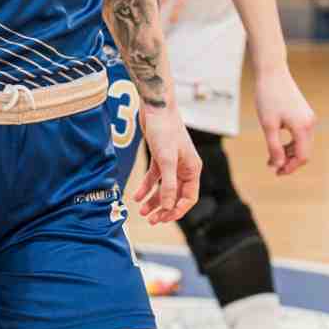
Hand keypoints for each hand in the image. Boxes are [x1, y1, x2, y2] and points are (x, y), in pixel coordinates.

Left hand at [130, 104, 200, 223]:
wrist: (155, 108)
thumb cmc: (165, 130)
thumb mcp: (166, 160)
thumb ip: (169, 185)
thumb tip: (169, 207)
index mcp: (192, 169)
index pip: (189, 198)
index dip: (177, 210)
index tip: (164, 219)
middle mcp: (184, 168)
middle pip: (176, 195)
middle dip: (164, 209)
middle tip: (152, 220)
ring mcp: (172, 163)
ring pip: (164, 188)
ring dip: (154, 201)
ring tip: (142, 212)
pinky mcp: (160, 157)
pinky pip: (154, 178)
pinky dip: (146, 187)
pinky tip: (137, 197)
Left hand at [253, 62, 315, 175]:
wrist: (272, 72)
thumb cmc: (268, 96)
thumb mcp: (268, 125)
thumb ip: (274, 147)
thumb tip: (278, 165)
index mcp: (303, 127)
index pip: (302, 156)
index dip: (290, 167)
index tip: (276, 172)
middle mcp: (310, 123)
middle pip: (304, 152)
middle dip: (289, 161)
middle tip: (271, 166)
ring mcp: (309, 118)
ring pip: (303, 144)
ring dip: (289, 152)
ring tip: (271, 157)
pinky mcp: (304, 113)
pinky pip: (301, 134)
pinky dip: (291, 142)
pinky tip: (277, 143)